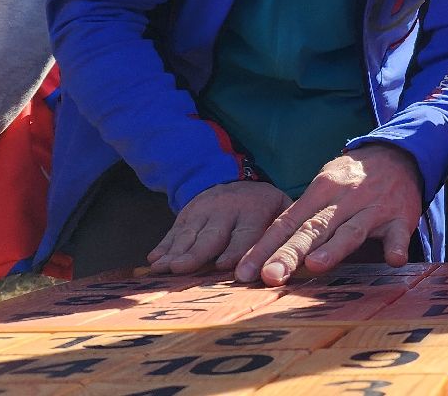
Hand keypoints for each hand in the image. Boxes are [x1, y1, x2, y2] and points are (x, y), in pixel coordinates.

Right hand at [147, 180, 290, 273]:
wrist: (235, 178)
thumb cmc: (266, 207)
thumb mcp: (282, 209)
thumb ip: (286, 231)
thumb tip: (294, 259)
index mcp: (255, 209)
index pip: (245, 233)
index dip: (234, 250)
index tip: (224, 266)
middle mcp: (227, 209)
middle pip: (210, 236)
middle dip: (196, 254)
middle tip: (181, 269)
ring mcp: (204, 210)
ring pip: (188, 234)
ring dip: (174, 252)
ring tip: (162, 269)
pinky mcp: (187, 213)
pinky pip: (174, 231)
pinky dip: (163, 246)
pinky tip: (154, 259)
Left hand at [236, 144, 423, 285]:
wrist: (399, 154)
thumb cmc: (351, 180)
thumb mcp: (324, 188)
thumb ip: (302, 219)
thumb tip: (265, 256)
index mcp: (320, 191)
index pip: (287, 222)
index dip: (265, 248)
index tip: (244, 272)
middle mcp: (344, 199)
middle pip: (313, 229)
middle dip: (290, 253)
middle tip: (270, 276)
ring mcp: (374, 208)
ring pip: (351, 231)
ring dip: (334, 248)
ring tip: (315, 265)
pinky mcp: (401, 217)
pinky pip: (399, 234)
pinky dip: (396, 246)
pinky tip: (394, 260)